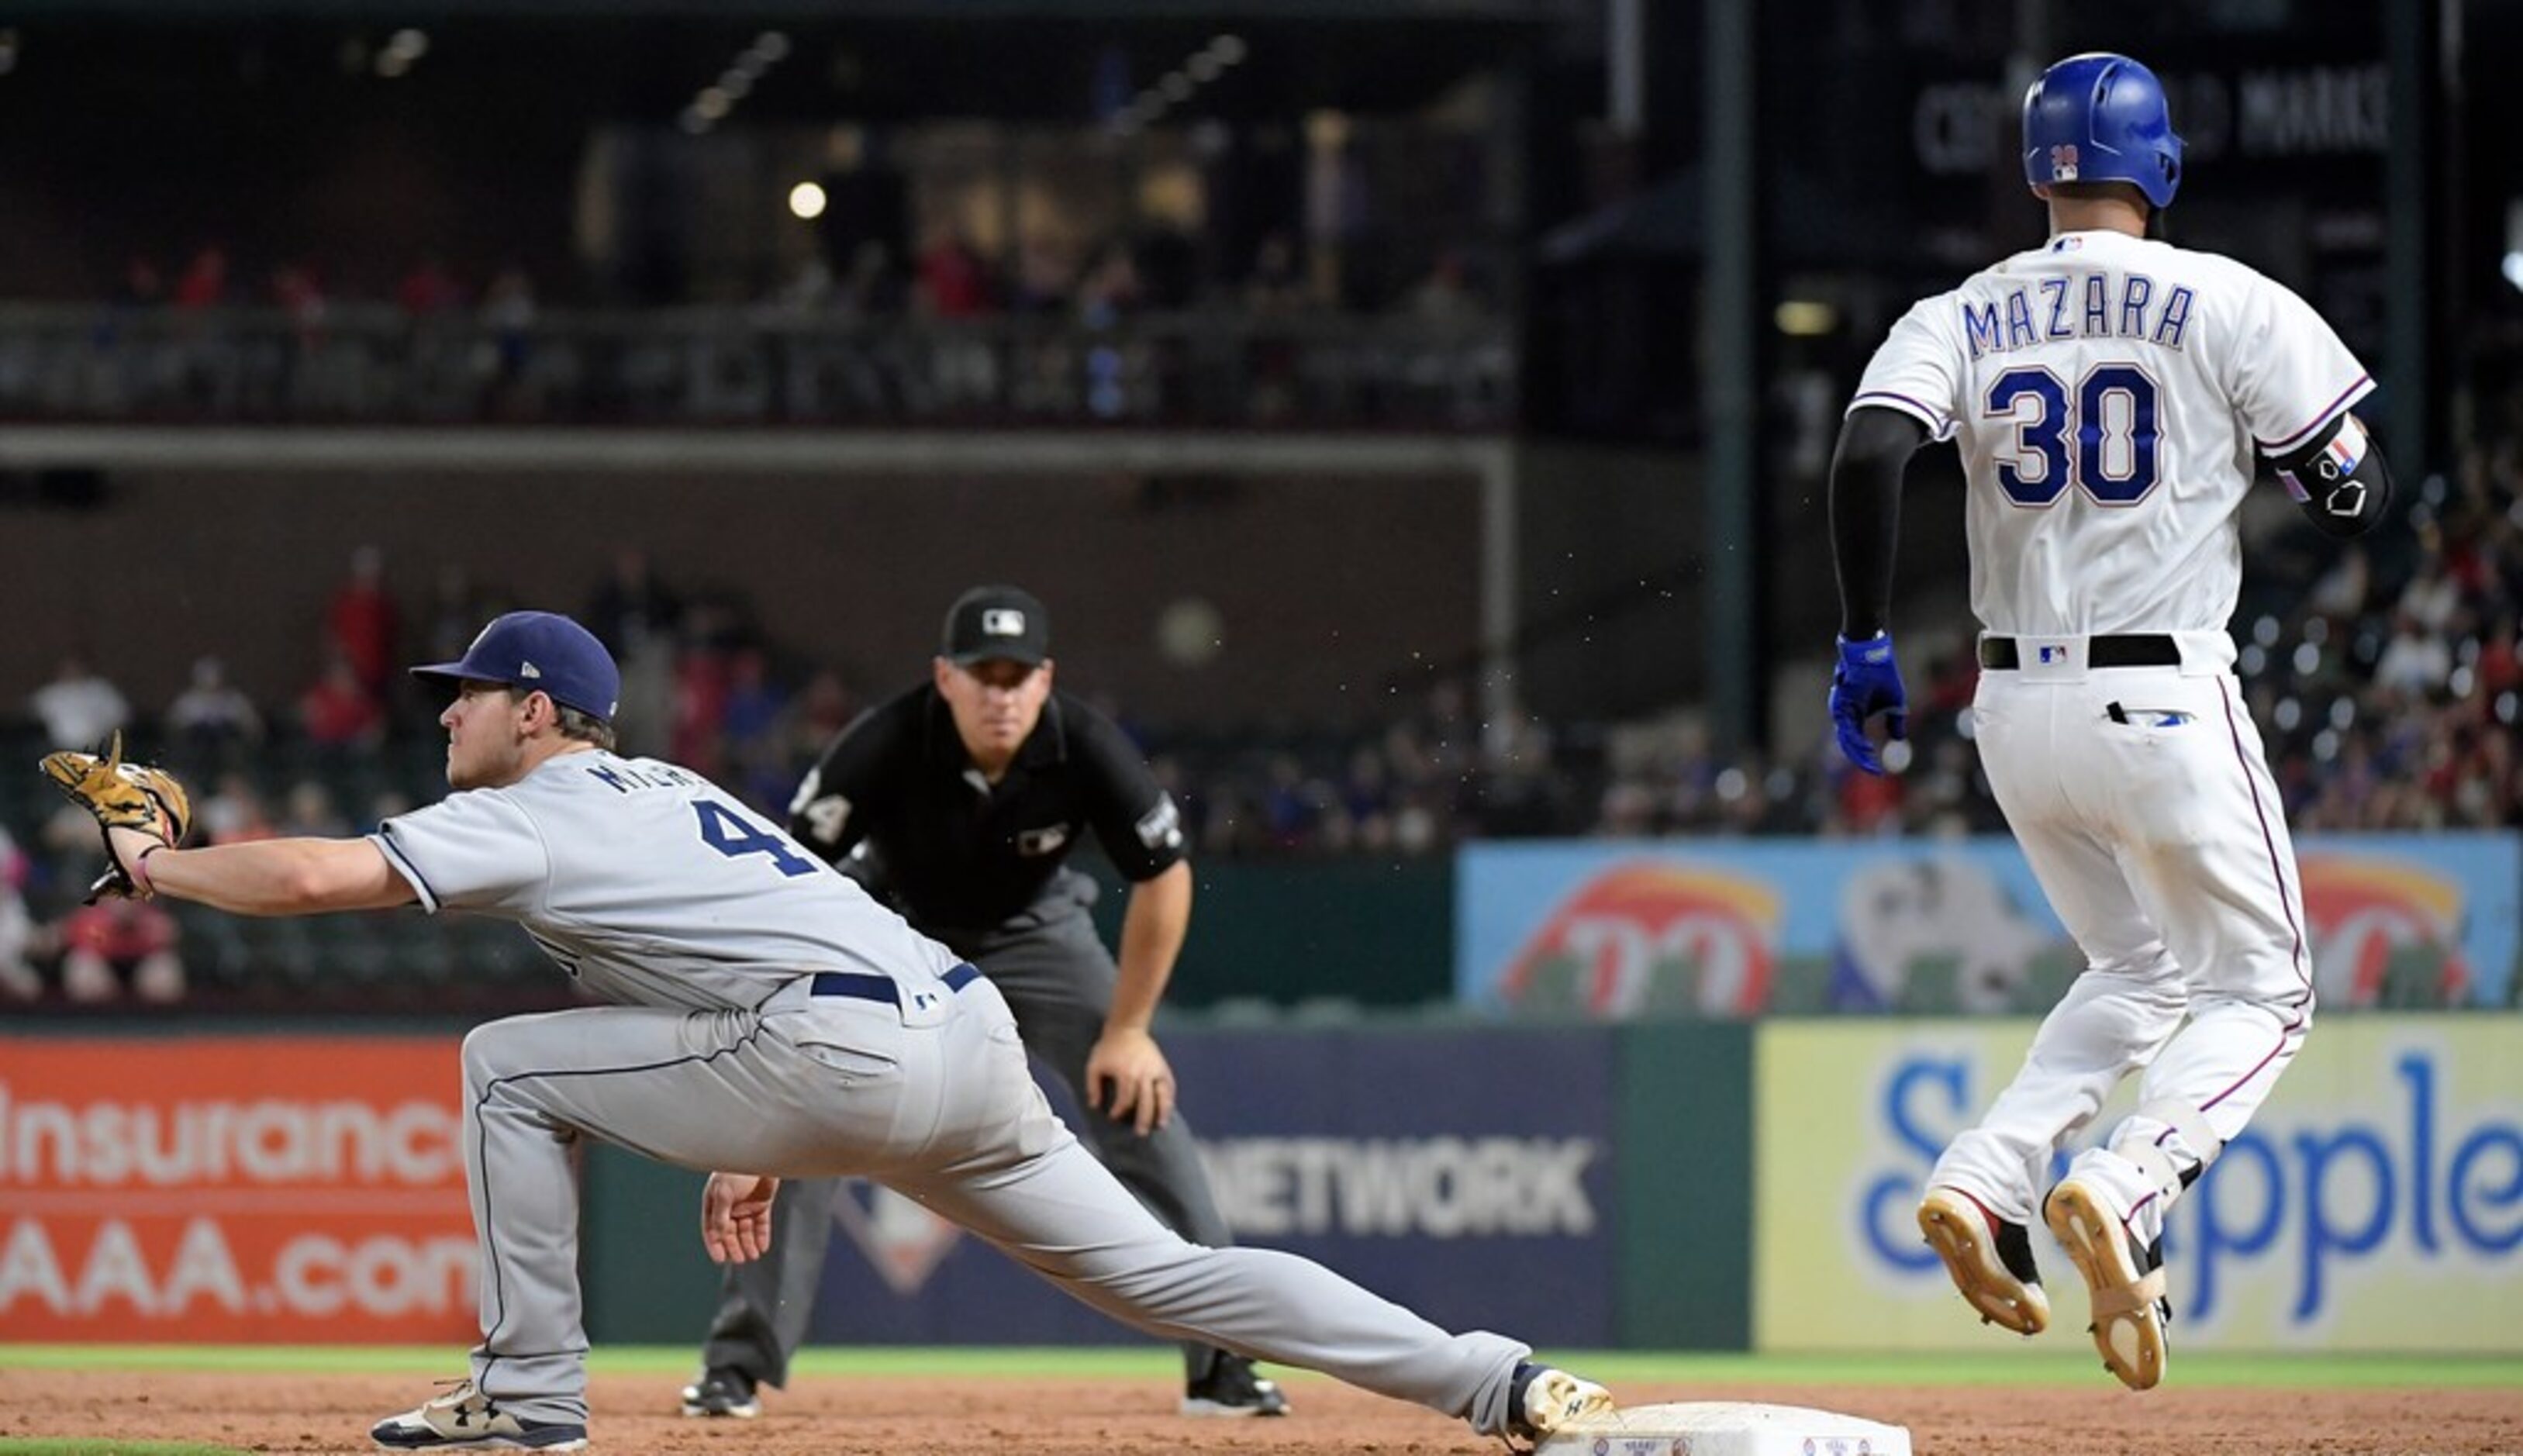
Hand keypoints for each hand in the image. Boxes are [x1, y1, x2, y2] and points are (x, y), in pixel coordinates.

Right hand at [701, 1172, 779, 1263]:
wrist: (761, 1153)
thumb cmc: (737, 1169)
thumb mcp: (724, 1191)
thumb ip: (721, 1213)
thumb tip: (720, 1234)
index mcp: (714, 1202)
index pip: (711, 1228)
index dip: (715, 1244)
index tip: (720, 1259)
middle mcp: (729, 1206)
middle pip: (729, 1233)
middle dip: (734, 1247)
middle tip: (740, 1259)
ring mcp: (746, 1205)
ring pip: (745, 1230)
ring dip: (748, 1244)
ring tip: (752, 1256)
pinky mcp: (763, 1203)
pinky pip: (761, 1223)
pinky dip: (761, 1236)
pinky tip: (763, 1247)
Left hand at [1085, 1027, 1174, 1135]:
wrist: (1127, 1027)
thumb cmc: (1109, 1047)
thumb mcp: (1094, 1065)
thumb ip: (1093, 1087)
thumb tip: (1094, 1106)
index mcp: (1126, 1074)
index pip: (1125, 1099)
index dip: (1119, 1111)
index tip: (1114, 1117)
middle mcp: (1143, 1074)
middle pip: (1146, 1102)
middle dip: (1143, 1119)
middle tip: (1140, 1133)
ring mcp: (1155, 1070)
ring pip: (1162, 1095)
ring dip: (1162, 1111)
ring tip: (1161, 1125)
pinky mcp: (1162, 1066)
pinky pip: (1169, 1085)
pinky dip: (1170, 1098)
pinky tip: (1168, 1109)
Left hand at [1829, 632, 1907, 774]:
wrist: (1875, 653)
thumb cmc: (1883, 674)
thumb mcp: (1894, 702)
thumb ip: (1894, 721)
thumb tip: (1899, 740)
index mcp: (1855, 715)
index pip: (1857, 741)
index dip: (1865, 757)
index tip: (1877, 771)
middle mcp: (1846, 713)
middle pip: (1849, 743)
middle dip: (1861, 759)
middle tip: (1873, 771)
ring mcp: (1842, 708)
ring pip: (1846, 737)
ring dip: (1857, 751)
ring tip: (1869, 761)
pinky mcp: (1842, 702)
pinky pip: (1846, 725)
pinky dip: (1855, 738)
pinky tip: (1865, 747)